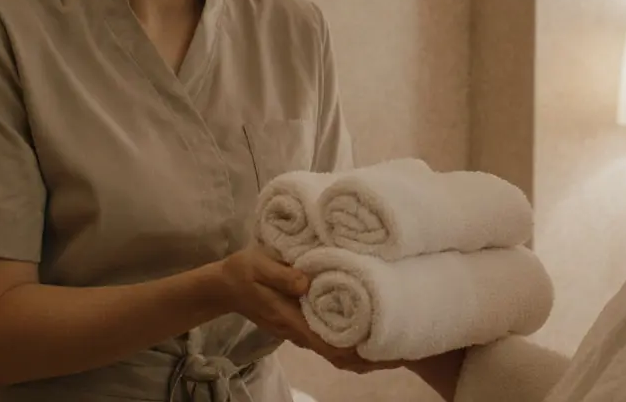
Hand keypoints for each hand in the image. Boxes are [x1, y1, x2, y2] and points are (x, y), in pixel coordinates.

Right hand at [216, 247, 400, 374]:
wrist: (223, 286)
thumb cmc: (241, 273)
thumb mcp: (257, 266)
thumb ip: (281, 274)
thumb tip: (307, 282)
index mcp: (292, 320)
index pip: (331, 348)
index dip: (360, 355)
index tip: (386, 354)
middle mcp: (299, 331)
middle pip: (340, 355)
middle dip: (370, 358)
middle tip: (402, 352)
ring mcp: (300, 330)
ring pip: (336, 349)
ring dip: (363, 351)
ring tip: (393, 342)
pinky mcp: (300, 322)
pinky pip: (329, 338)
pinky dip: (350, 341)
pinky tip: (367, 330)